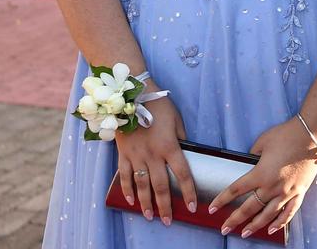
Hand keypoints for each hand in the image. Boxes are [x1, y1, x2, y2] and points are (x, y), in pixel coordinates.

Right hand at [113, 95, 196, 226]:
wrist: (133, 94)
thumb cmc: (159, 104)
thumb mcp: (177, 119)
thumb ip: (181, 138)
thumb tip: (186, 151)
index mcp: (169, 146)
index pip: (183, 174)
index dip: (188, 191)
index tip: (192, 206)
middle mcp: (153, 155)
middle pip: (161, 186)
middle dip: (165, 206)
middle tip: (167, 221)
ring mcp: (136, 155)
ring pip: (142, 185)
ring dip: (146, 202)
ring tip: (150, 216)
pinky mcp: (123, 153)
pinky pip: (125, 175)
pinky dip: (127, 188)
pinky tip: (130, 200)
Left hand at [209, 117, 316, 238]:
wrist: (312, 135)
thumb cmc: (286, 135)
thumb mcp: (262, 142)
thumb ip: (252, 154)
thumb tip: (250, 160)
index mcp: (260, 173)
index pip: (236, 190)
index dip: (222, 200)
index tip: (213, 208)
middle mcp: (272, 187)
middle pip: (249, 207)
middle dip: (235, 219)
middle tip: (225, 228)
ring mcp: (287, 192)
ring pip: (268, 215)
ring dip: (255, 225)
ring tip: (245, 233)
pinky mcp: (300, 192)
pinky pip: (288, 213)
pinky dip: (279, 223)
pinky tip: (271, 229)